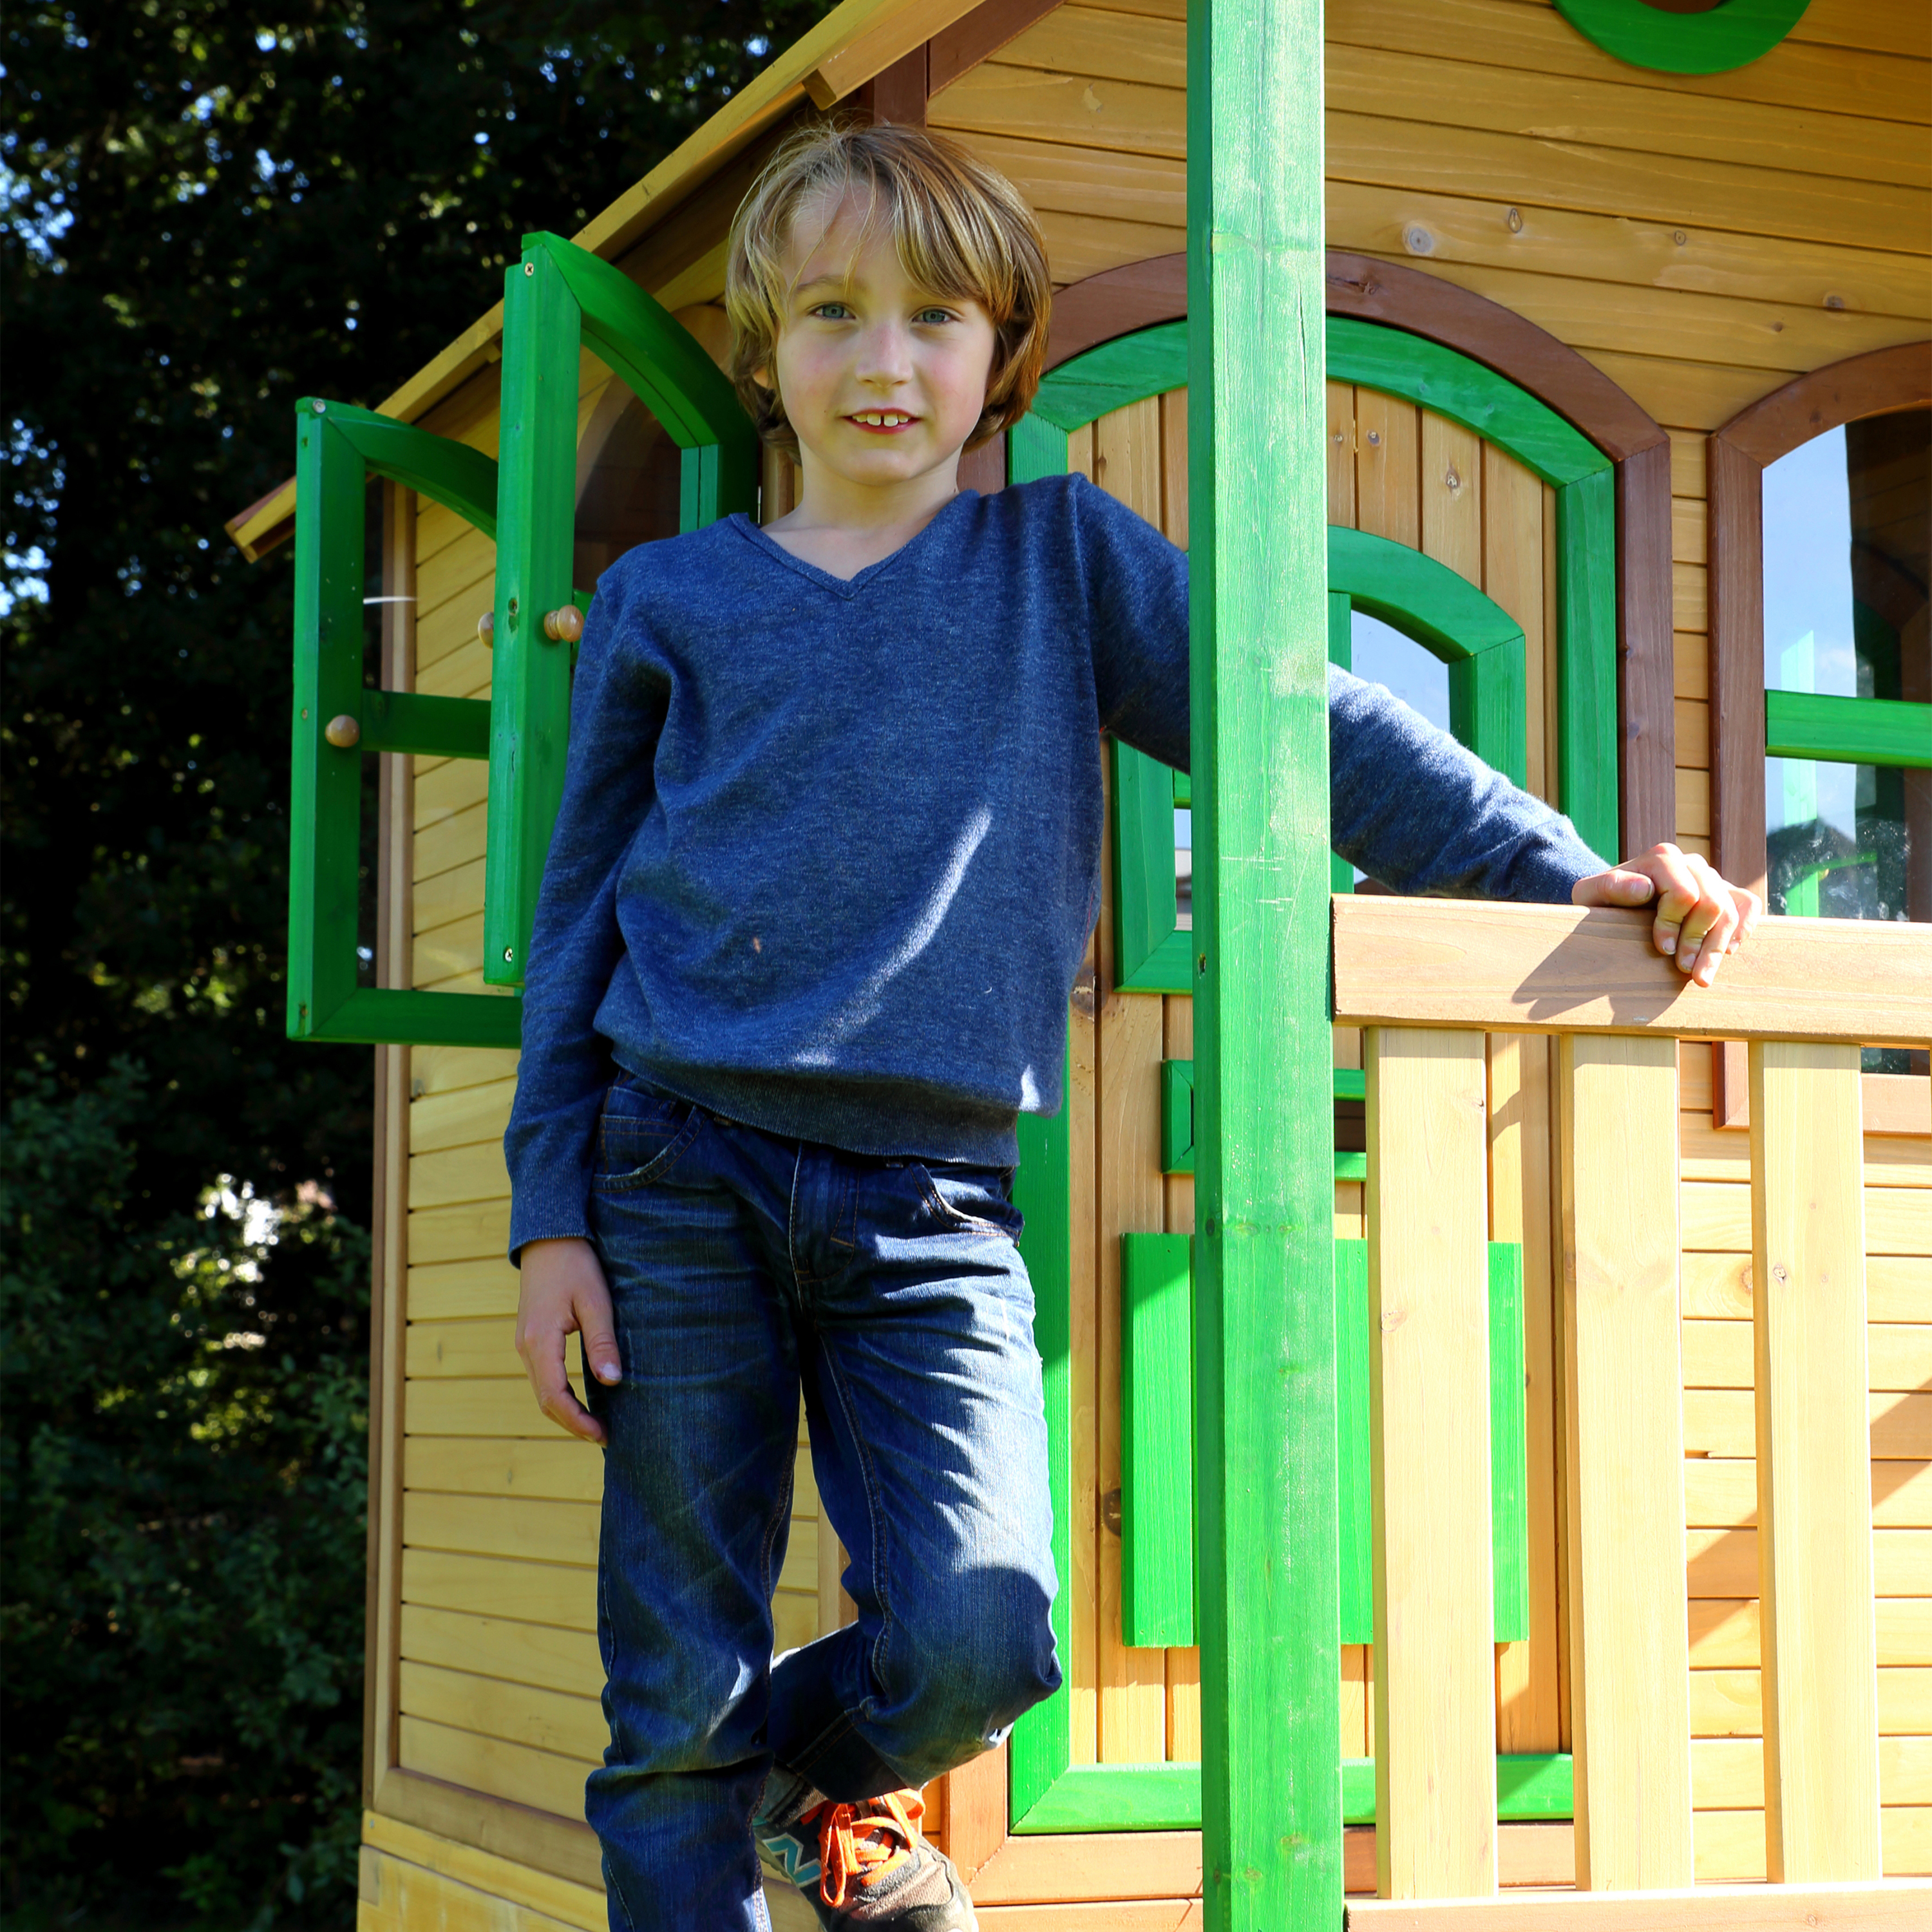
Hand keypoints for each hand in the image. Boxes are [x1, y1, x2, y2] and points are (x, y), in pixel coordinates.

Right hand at [515, 1237, 620, 1443]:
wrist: (549, 1238)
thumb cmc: (576, 1265)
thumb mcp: (596, 1302)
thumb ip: (602, 1343)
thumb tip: (611, 1382)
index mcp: (539, 1341)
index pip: (554, 1396)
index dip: (577, 1422)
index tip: (603, 1436)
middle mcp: (525, 1347)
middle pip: (545, 1401)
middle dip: (572, 1424)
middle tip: (604, 1438)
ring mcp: (525, 1344)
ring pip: (542, 1391)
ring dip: (566, 1412)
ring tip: (596, 1426)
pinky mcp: (531, 1339)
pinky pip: (542, 1377)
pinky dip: (560, 1395)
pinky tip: (582, 1400)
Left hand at [1571, 842, 1762, 986]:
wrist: (1614, 903)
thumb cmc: (1600, 902)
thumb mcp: (1590, 895)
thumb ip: (1610, 888)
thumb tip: (1644, 888)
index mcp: (1661, 858)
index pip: (1684, 893)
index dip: (1674, 924)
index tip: (1661, 949)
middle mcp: (1690, 863)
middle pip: (1711, 903)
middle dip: (1698, 941)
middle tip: (1683, 969)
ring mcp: (1710, 877)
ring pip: (1731, 910)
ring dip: (1717, 948)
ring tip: (1700, 977)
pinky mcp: (1725, 892)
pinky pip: (1748, 905)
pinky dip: (1741, 930)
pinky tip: (1726, 952)